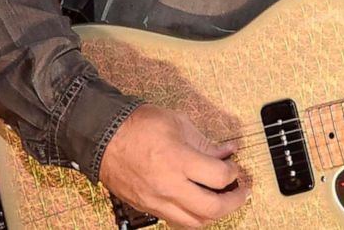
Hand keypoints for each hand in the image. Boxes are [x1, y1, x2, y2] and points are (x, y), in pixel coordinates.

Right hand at [98, 104, 248, 227]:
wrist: (102, 137)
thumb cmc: (137, 125)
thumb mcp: (177, 123)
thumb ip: (205, 142)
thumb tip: (227, 152)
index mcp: (178, 160)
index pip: (219, 177)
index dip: (233, 172)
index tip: (234, 166)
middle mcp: (168, 186)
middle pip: (212, 208)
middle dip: (234, 201)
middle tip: (241, 191)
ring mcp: (157, 201)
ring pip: (195, 222)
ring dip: (214, 213)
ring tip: (222, 200)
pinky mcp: (148, 208)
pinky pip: (177, 221)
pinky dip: (193, 216)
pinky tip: (199, 204)